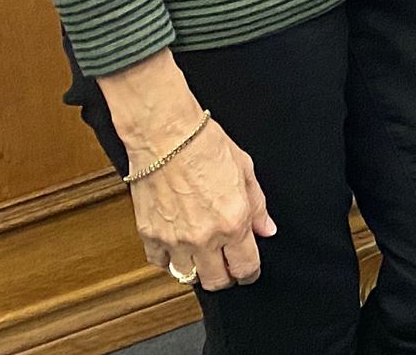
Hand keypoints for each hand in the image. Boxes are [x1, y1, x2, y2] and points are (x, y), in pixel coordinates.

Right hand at [126, 112, 272, 290]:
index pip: (246, 267)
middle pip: (216, 281)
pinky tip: (176, 246)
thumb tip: (266, 229)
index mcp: (233, 222)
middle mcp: (204, 237)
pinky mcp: (150, 234)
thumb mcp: (245, 170)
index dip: (250, 273)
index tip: (249, 270)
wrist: (165, 134)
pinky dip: (168, 259)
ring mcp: (175, 239)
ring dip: (197, 270)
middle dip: (225, 276)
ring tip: (202, 256)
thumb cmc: (205, 144)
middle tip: (226, 264)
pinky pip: (159, 263)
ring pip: (187, 277)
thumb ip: (258, 206)